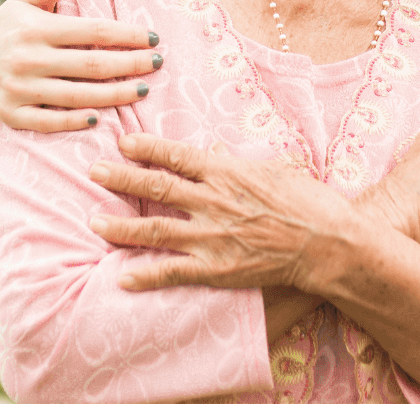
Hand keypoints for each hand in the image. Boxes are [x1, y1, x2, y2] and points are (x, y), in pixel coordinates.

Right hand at [0, 0, 163, 131]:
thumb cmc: (9, 27)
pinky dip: (74, 121)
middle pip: (90, 65)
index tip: (153, 38)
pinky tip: (100, 118)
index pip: (92, 31)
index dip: (126, 35)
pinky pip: (47, 121)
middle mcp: (29, 58)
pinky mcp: (12, 114)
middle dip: (129, 65)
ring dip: (113, 95)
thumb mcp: (26, 0)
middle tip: (159, 64)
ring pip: (76, 95)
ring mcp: (19, 88)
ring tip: (143, 90)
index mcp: (37, 29)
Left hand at [88, 133, 354, 296]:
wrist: (326, 242)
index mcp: (226, 171)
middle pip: (156, 188)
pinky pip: (173, 272)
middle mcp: (212, 201)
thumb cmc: (306, 199)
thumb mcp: (273, 167)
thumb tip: (214, 151)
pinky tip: (122, 277)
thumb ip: (237, 161)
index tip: (122, 141)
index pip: (176, 155)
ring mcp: (211, 237)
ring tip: (94, 222)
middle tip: (93, 172)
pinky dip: (146, 275)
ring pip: (155, 230)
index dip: (146, 148)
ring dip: (121, 226)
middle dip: (121, 178)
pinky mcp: (217, 269)